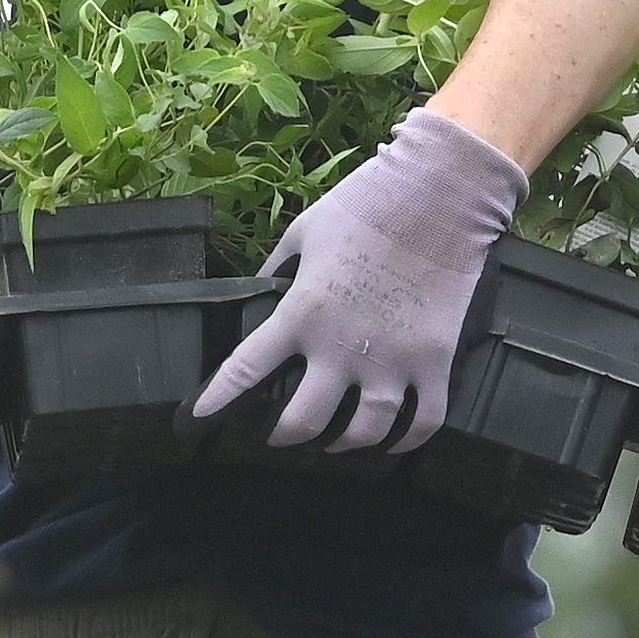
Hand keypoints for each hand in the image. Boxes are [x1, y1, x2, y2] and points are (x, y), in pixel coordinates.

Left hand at [189, 109, 526, 454]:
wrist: (439, 192)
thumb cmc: (365, 205)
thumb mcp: (302, 232)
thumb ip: (277, 268)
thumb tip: (260, 289)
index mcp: (301, 314)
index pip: (246, 370)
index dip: (218, 400)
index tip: (199, 419)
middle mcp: (341, 349)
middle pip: (304, 422)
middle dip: (284, 437)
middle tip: (279, 437)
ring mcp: (392, 360)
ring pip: (363, 432)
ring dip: (344, 444)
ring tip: (334, 443)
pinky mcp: (436, 361)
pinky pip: (424, 421)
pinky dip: (406, 441)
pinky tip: (393, 442)